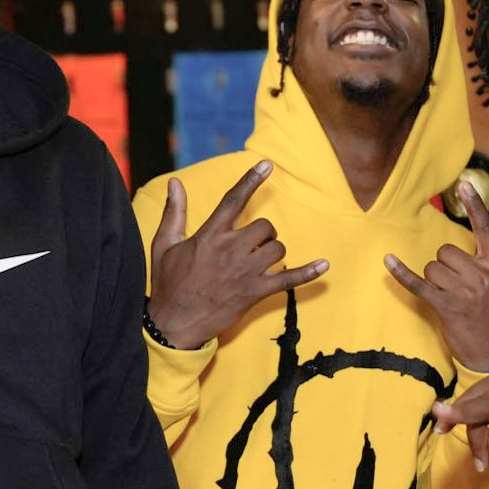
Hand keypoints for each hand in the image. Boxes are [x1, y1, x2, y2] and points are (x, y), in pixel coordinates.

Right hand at [147, 162, 326, 348]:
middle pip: (265, 227)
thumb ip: (174, 212)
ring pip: (277, 249)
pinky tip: (324, 265)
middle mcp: (231, 249)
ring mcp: (246, 272)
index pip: (234, 200)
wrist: (174, 323)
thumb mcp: (165, 244)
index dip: (251, 180)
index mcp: (210, 235)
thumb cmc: (169, 284)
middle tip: (250, 246)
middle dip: (263, 233)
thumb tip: (175, 182)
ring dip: (272, 252)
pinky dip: (308, 273)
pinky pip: (289, 279)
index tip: (267, 164)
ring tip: (258, 262)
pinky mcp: (255, 292)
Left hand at [385, 182, 488, 372]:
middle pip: (449, 251)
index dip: (475, 206)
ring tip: (450, 298)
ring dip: (435, 280)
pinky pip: (419, 285)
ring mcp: (464, 292)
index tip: (464, 185)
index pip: (487, 230)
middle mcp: (483, 275)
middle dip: (447, 265)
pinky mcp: (446, 307)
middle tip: (457, 286)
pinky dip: (402, 274)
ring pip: (434, 268)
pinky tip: (389, 262)